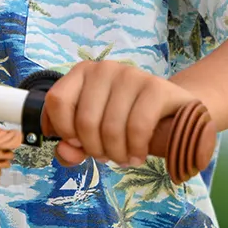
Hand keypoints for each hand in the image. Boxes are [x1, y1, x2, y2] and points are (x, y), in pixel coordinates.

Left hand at [41, 60, 202, 168]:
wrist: (171, 112)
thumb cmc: (124, 123)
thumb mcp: (93, 136)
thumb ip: (71, 148)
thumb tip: (66, 152)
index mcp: (82, 72)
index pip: (56, 101)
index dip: (64, 130)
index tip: (78, 143)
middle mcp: (105, 68)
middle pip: (85, 121)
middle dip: (95, 150)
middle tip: (107, 157)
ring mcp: (131, 74)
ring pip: (111, 128)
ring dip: (116, 154)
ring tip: (123, 158)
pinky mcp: (156, 87)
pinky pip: (137, 127)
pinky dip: (135, 149)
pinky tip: (138, 156)